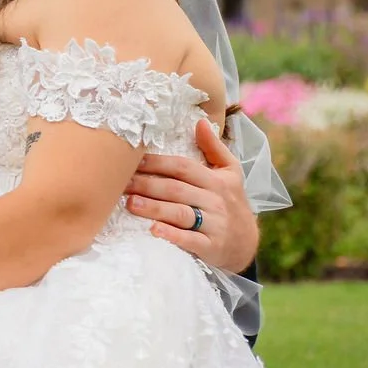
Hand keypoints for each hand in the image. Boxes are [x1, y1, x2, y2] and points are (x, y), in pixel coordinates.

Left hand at [123, 116, 259, 271]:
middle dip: (147, 184)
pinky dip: (173, 236)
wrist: (247, 243)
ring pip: (181, 213)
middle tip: (121, 183)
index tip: (132, 161)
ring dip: (154, 208)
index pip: (183, 167)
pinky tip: (153, 231)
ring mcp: (214, 224)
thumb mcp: (230, 173)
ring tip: (130, 203)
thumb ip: (214, 148)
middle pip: (176, 189)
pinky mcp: (212, 246)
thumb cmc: (231, 202)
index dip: (157, 163)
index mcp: (215, 180)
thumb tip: (200, 121)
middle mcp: (215, 200)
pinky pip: (191, 240)